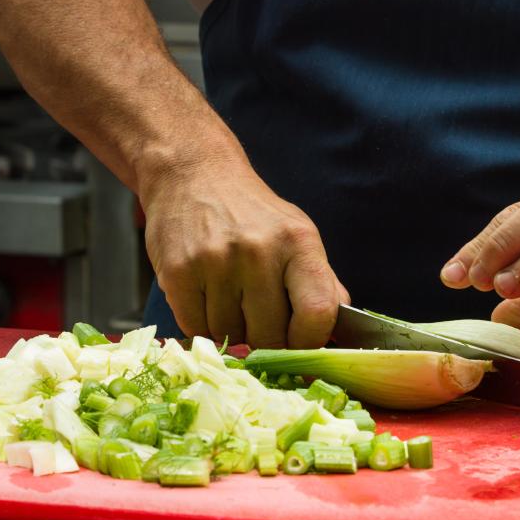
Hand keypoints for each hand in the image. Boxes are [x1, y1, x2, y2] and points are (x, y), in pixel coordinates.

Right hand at [142, 161, 348, 347]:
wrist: (193, 175)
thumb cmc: (250, 213)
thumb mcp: (295, 234)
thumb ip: (320, 282)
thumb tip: (341, 333)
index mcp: (298, 242)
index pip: (318, 313)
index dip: (310, 342)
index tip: (298, 344)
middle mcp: (258, 251)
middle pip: (269, 335)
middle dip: (265, 342)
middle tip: (257, 325)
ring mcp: (215, 262)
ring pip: (229, 336)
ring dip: (230, 332)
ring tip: (227, 302)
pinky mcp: (178, 273)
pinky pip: (196, 328)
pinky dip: (201, 326)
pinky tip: (205, 300)